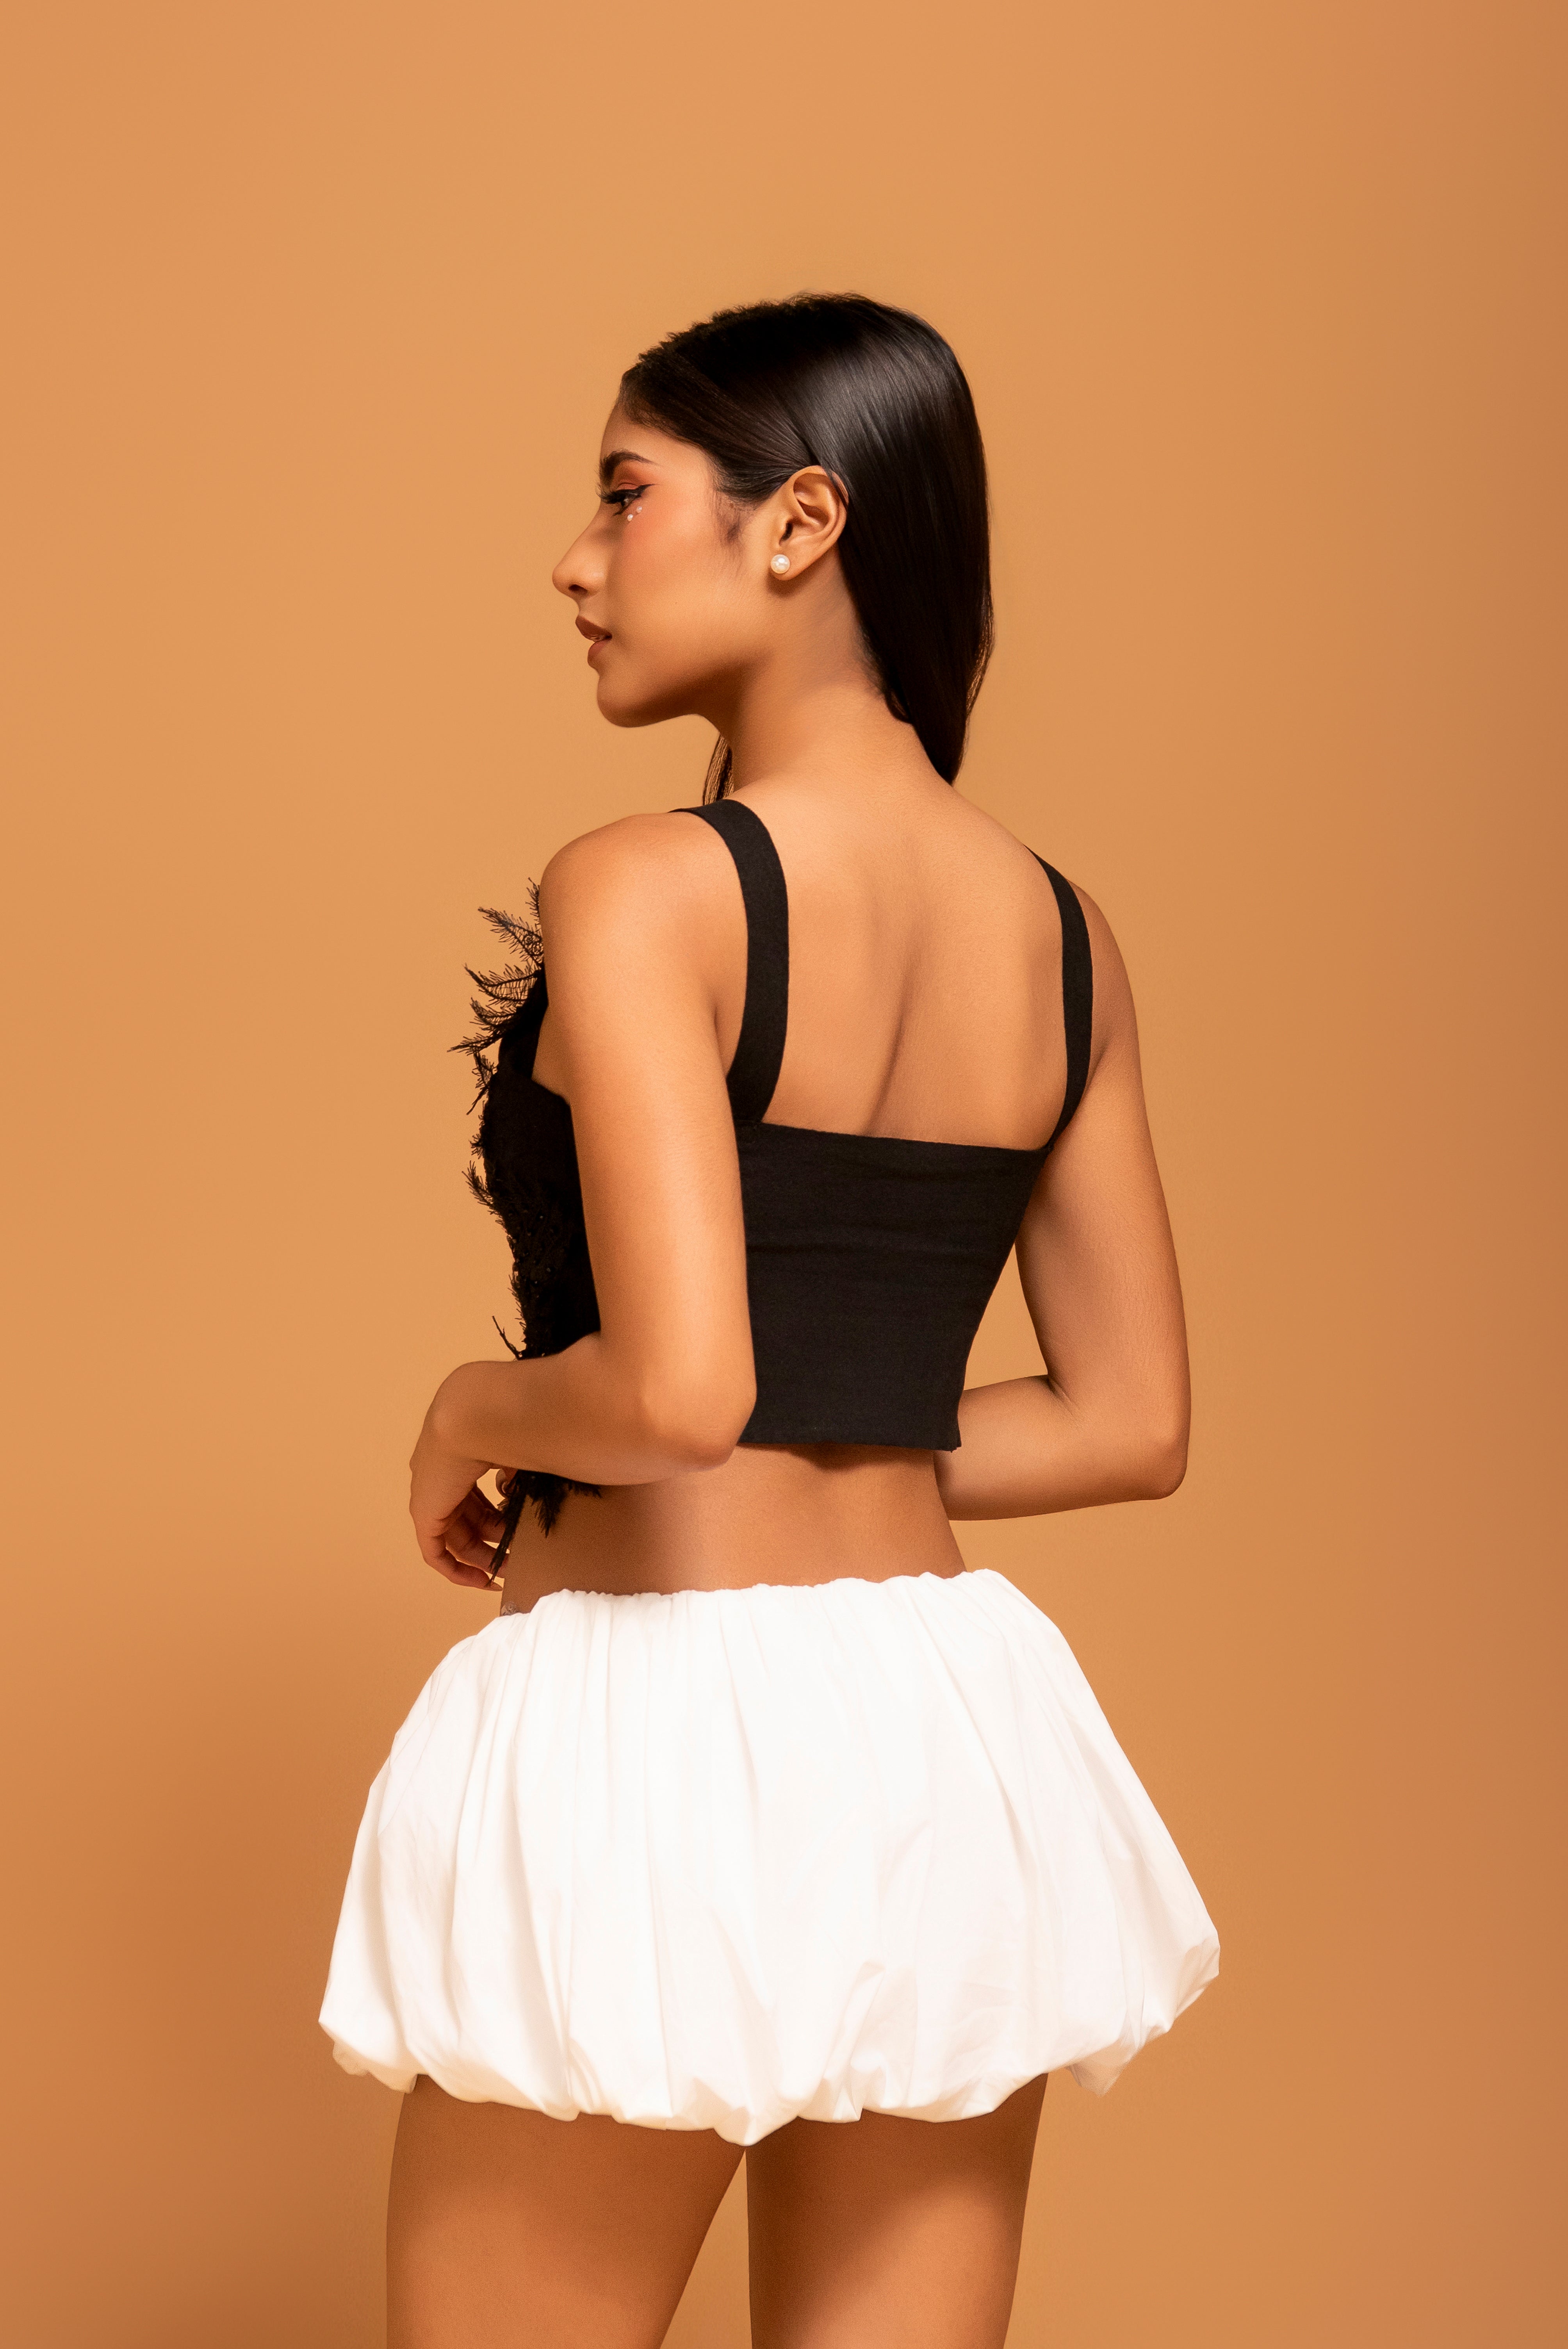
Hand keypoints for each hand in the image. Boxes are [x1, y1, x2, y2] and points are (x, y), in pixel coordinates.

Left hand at [409, 1396, 507, 1588]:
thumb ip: (517, 1473)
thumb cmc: (504, 1422)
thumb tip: (517, 1492)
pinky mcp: (423, 1513)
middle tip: (516, 1557)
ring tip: (507, 1569)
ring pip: (453, 1536)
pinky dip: (455, 1570)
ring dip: (480, 1556)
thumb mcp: (518, 1450)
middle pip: (465, 1518)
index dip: (496, 1516)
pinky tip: (481, 1581)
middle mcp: (438, 1474)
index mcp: (457, 1453)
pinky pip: (435, 1551)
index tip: (519, 1532)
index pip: (473, 1496)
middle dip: (492, 1541)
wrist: (475, 1414)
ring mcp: (428, 1493)